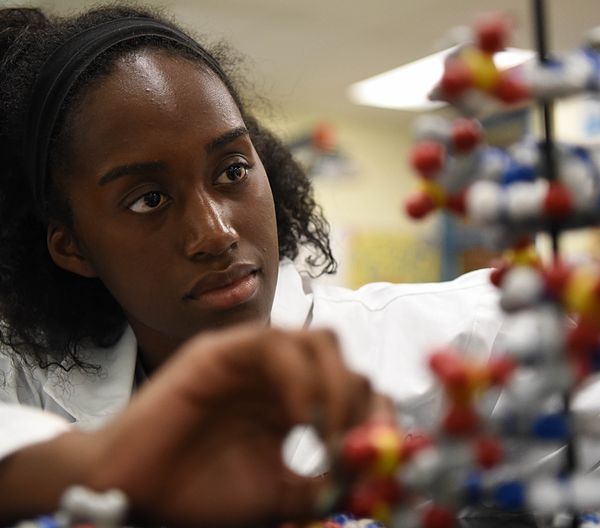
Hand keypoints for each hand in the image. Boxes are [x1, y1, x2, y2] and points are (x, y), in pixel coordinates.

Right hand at [87, 326, 384, 526]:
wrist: (138, 491)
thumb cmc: (202, 492)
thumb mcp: (280, 494)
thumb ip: (323, 483)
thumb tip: (373, 475)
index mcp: (293, 402)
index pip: (353, 384)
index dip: (376, 412)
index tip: (387, 450)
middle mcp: (277, 374)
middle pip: (340, 355)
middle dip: (357, 399)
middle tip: (353, 445)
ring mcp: (248, 358)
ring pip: (314, 340)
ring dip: (333, 384)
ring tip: (327, 433)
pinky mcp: (219, 351)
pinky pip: (272, 345)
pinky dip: (297, 376)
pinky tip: (299, 417)